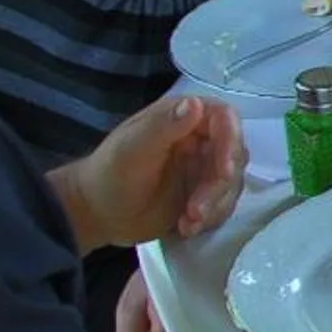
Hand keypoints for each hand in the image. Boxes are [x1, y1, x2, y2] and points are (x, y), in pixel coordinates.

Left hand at [54, 94, 248, 251]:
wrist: (97, 214)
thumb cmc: (109, 174)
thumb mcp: (133, 148)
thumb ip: (164, 126)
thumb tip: (197, 104)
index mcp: (183, 117)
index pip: (225, 118)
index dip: (231, 140)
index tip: (224, 171)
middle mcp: (200, 139)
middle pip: (234, 154)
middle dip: (220, 185)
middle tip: (196, 208)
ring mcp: (204, 168)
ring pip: (232, 183)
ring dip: (215, 205)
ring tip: (188, 222)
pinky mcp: (204, 194)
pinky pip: (224, 204)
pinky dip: (211, 218)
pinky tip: (186, 227)